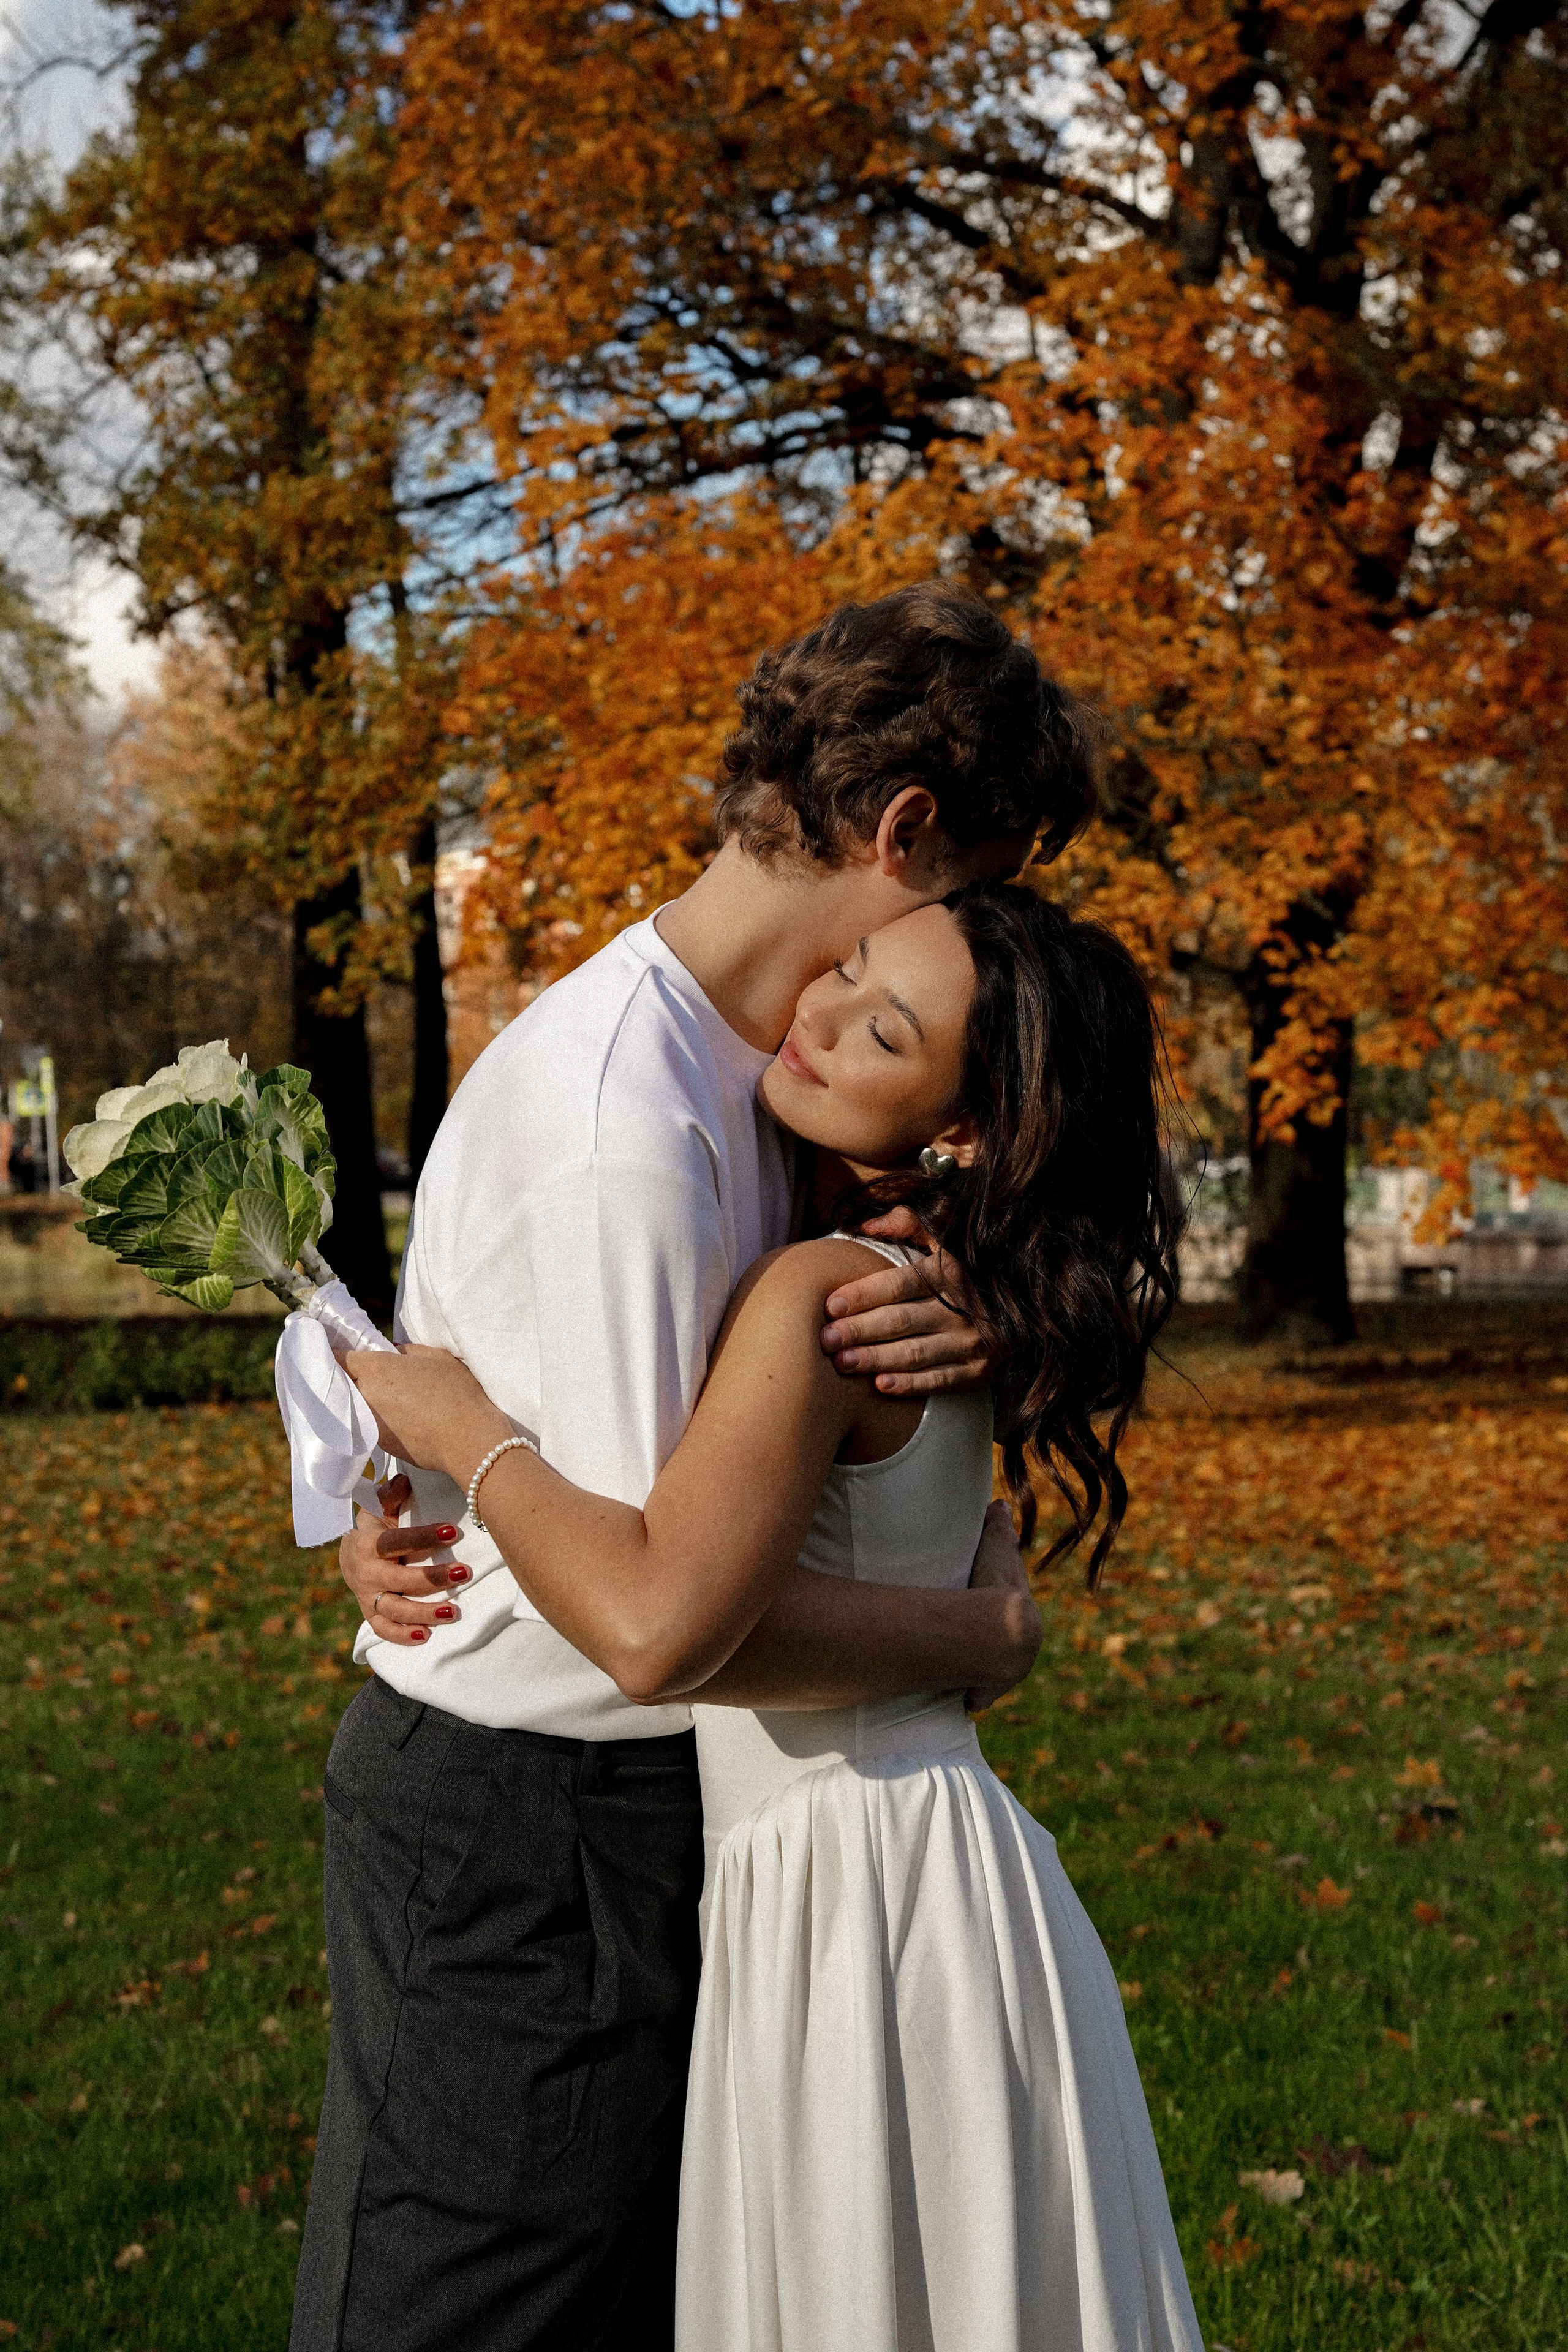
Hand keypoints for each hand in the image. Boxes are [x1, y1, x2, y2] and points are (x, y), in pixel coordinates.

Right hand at [339, 1474, 474, 1648]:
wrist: (350, 1558)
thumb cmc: (377, 1530)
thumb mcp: (380, 1511)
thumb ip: (391, 1497)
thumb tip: (404, 1479)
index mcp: (367, 1543)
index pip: (395, 1541)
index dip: (423, 1537)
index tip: (453, 1531)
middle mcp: (366, 1573)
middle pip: (398, 1579)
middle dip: (432, 1578)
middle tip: (465, 1572)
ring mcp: (367, 1597)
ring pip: (394, 1608)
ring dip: (423, 1612)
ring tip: (454, 1611)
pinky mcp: (371, 1615)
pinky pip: (384, 1630)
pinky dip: (402, 1636)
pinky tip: (427, 1636)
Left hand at [344, 1343, 511, 1479]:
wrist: (467, 1440)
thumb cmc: (456, 1393)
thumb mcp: (437, 1357)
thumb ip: (407, 1351)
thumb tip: (394, 1354)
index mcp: (376, 1368)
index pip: (337, 1358)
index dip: (335, 1353)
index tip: (338, 1351)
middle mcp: (365, 1395)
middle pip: (342, 1383)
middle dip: (348, 1376)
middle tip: (364, 1371)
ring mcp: (369, 1422)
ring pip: (354, 1405)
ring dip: (362, 1398)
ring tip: (385, 1394)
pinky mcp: (378, 1443)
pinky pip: (368, 1423)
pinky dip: (375, 1417)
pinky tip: (397, 1415)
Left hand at [819, 1208, 989, 1395]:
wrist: (1028, 1306)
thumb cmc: (969, 1268)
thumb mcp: (947, 1238)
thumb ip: (908, 1223)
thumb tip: (867, 1225)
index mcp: (953, 1272)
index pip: (900, 1284)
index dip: (863, 1295)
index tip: (830, 1305)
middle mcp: (964, 1308)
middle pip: (900, 1321)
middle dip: (858, 1330)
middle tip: (825, 1339)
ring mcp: (974, 1342)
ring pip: (914, 1353)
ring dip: (874, 1359)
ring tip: (841, 1362)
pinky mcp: (981, 1371)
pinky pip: (940, 1381)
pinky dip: (910, 1385)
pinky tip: (879, 1385)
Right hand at [963, 1500, 1040, 1715]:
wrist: (997, 1632)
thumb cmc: (994, 1587)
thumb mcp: (996, 1550)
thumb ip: (999, 1527)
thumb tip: (1000, 1502)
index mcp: (1025, 1618)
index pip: (1015, 1615)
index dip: (1004, 1612)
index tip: (995, 1612)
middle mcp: (1021, 1651)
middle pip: (1006, 1648)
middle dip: (996, 1646)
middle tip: (978, 1642)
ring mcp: (1002, 1676)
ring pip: (994, 1675)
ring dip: (984, 1674)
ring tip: (969, 1672)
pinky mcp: (982, 1693)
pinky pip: (976, 1697)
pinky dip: (972, 1699)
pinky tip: (966, 1701)